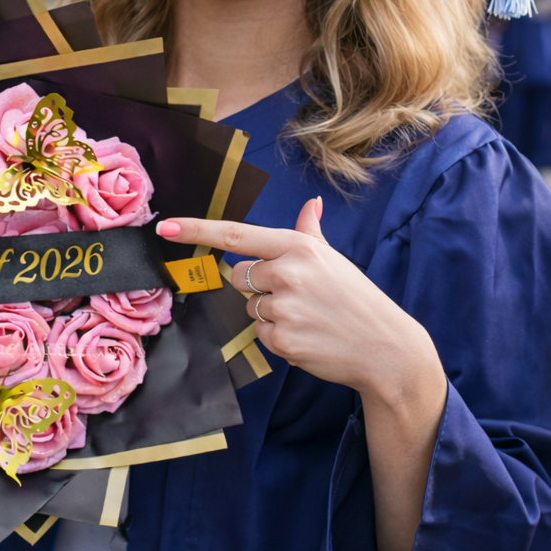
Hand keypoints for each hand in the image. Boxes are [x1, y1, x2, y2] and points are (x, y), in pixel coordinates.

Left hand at [156, 199, 447, 550]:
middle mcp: (287, 272)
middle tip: (296, 295)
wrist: (385, 347)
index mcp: (297, 246)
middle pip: (238, 276)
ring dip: (269, 314)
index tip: (165, 228)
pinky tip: (306, 336)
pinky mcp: (281, 339)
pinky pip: (259, 334)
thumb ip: (311, 231)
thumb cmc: (356, 298)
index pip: (236, 235)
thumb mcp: (333, 259)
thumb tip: (311, 203)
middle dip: (258, 286)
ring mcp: (283, 307)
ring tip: (306, 317)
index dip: (196, 230)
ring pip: (249, 307)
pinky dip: (277, 338)